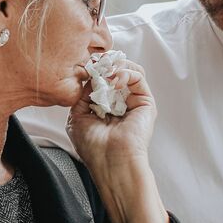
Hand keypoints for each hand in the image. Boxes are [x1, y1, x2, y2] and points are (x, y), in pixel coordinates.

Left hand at [64, 55, 156, 177]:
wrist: (111, 161)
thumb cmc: (93, 147)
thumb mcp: (77, 116)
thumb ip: (83, 94)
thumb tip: (91, 76)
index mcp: (103, 107)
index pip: (101, 80)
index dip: (94, 69)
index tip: (86, 63)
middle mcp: (119, 103)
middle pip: (116, 72)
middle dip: (105, 63)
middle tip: (96, 61)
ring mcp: (133, 102)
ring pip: (129, 70)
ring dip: (115, 66)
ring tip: (106, 72)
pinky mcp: (146, 102)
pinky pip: (138, 77)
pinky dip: (125, 73)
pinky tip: (114, 81)